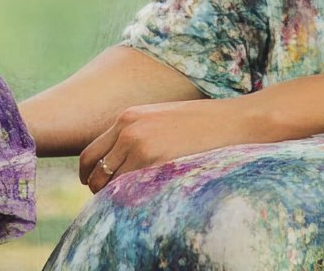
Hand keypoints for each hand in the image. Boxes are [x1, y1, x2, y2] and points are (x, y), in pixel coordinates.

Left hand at [79, 97, 268, 192]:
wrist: (235, 121)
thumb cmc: (203, 123)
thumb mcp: (161, 118)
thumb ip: (138, 133)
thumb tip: (123, 160)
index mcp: (128, 118)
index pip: (92, 152)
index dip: (89, 174)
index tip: (93, 185)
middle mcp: (128, 131)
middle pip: (96, 171)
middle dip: (98, 190)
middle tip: (108, 202)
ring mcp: (141, 147)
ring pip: (111, 185)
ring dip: (114, 198)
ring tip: (128, 206)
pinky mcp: (157, 163)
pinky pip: (132, 190)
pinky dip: (131, 201)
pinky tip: (144, 203)